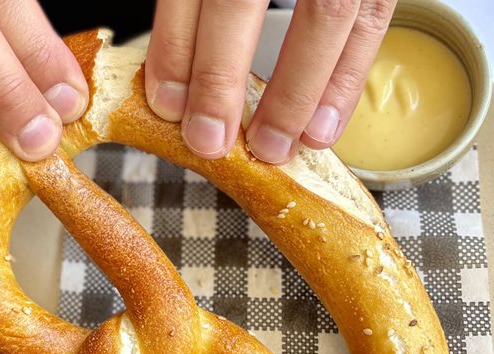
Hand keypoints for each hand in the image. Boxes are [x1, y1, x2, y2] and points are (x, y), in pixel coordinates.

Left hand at [144, 0, 396, 162]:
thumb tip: (174, 69)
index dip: (176, 46)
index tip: (168, 102)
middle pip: (240, 0)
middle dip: (221, 78)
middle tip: (210, 139)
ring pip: (323, 13)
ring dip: (294, 92)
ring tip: (273, 147)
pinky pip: (375, 15)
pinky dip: (347, 77)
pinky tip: (323, 125)